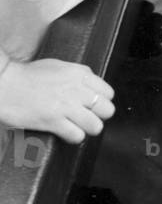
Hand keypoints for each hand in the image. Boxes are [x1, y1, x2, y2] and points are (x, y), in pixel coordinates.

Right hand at [0, 58, 114, 143]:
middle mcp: (76, 88)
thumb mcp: (57, 66)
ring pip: (96, 126)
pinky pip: (77, 135)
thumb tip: (92, 85)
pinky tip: (64, 133)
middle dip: (97, 117)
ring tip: (75, 127)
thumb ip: (77, 75)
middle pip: (107, 110)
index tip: (92, 107)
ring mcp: (66, 105)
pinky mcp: (54, 120)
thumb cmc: (26, 76)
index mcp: (79, 74)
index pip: (108, 93)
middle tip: (84, 118)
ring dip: (86, 129)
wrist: (3, 84)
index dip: (101, 102)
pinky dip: (72, 137)